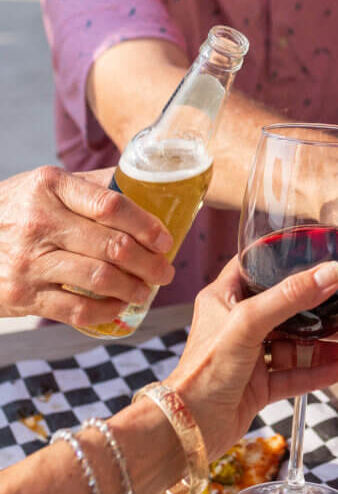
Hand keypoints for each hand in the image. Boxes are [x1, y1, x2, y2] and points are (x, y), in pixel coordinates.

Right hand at [0, 166, 174, 324]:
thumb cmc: (17, 211)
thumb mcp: (45, 187)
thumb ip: (93, 186)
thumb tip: (148, 183)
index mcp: (51, 187)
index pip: (112, 205)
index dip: (147, 226)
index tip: (165, 240)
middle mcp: (39, 221)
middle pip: (113, 246)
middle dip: (150, 263)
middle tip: (164, 271)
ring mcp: (29, 260)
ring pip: (101, 279)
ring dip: (134, 288)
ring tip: (146, 290)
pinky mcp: (23, 294)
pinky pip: (78, 309)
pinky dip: (108, 310)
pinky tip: (119, 306)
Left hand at [166, 258, 337, 456]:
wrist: (188, 428)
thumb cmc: (203, 371)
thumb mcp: (248, 323)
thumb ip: (290, 297)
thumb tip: (329, 273)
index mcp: (224, 300)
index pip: (256, 269)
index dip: (282, 259)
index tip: (314, 254)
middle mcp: (237, 326)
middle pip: (285, 310)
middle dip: (318, 311)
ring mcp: (249, 357)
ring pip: (294, 345)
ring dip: (323, 345)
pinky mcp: (257, 385)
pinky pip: (294, 374)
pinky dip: (317, 372)